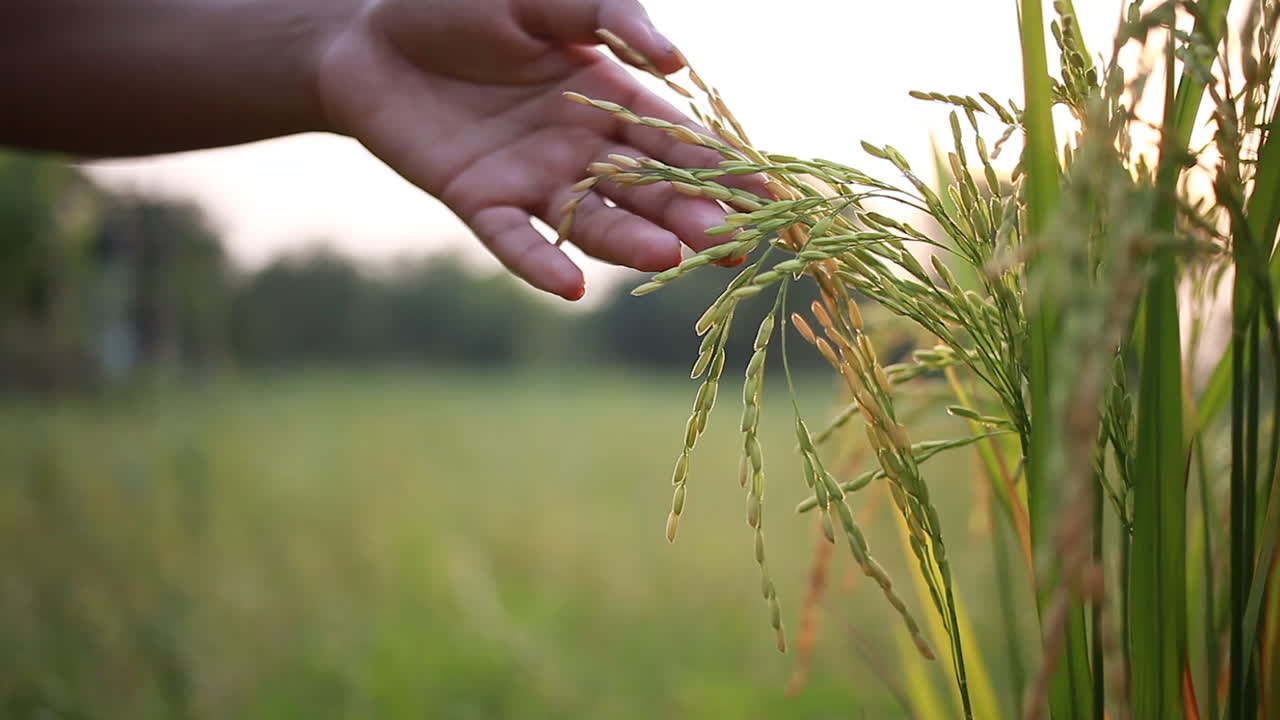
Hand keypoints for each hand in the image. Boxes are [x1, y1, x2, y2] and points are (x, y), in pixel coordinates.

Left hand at [316, 0, 735, 299]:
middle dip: (694, 213)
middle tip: (735, 241)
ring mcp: (532, 178)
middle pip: (649, 188)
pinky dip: (540, 261)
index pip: (680, 139)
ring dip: (632, 239)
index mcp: (607, 96)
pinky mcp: (479, 200)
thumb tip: (677, 61)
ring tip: (673, 256)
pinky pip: (514, 239)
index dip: (726, 168)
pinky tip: (570, 286)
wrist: (369, 33)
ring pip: (594, 218)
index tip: (774, 199)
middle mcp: (580, 146)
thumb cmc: (462, 4)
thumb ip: (609, 16)